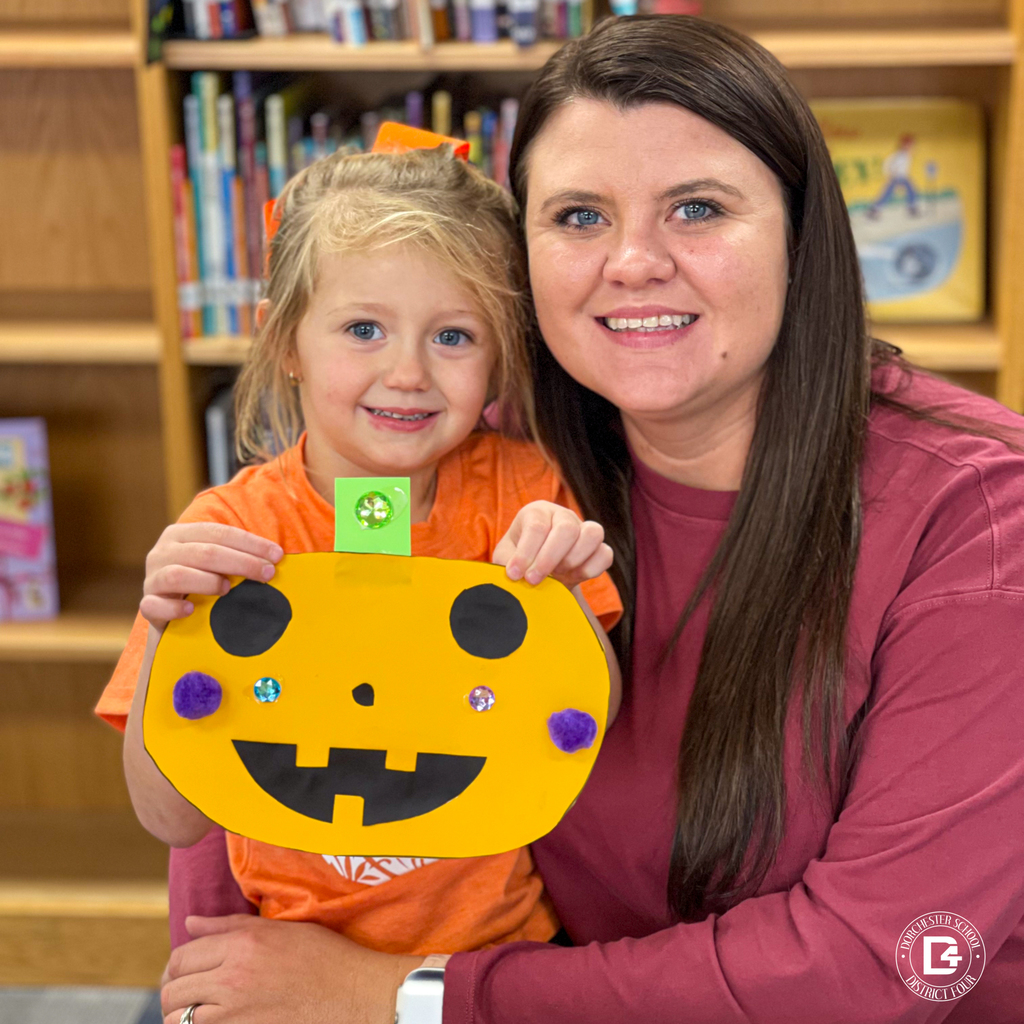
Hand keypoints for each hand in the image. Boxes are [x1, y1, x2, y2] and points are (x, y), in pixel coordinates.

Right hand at [141, 524, 282, 630]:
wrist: (170, 614)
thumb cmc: (202, 583)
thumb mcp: (216, 564)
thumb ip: (236, 557)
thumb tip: (276, 559)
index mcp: (182, 534)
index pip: (220, 533)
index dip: (251, 543)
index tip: (278, 556)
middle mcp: (163, 552)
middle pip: (205, 552)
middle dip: (242, 562)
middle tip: (268, 574)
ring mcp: (152, 578)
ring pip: (177, 574)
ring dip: (207, 581)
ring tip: (228, 590)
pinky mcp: (147, 604)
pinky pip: (153, 605)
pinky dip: (173, 608)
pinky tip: (191, 610)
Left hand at [161, 914, 422, 1023]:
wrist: (356, 994)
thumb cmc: (325, 956)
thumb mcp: (280, 929)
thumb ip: (230, 925)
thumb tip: (190, 922)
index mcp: (241, 945)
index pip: (182, 956)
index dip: (179, 964)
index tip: (188, 969)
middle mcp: (232, 979)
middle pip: (173, 990)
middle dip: (175, 991)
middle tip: (189, 992)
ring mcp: (236, 1014)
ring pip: (179, 1020)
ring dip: (182, 1015)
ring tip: (199, 1011)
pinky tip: (216, 1021)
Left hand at [494, 501, 612, 588]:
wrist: (535, 573)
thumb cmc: (517, 561)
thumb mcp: (505, 559)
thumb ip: (507, 563)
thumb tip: (513, 574)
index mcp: (537, 512)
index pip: (537, 527)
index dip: (526, 554)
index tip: (515, 575)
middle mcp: (562, 515)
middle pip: (566, 529)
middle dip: (548, 559)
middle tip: (533, 580)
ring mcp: (583, 530)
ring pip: (593, 534)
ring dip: (573, 560)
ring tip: (556, 576)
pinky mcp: (598, 548)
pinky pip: (605, 554)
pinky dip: (591, 569)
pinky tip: (572, 578)